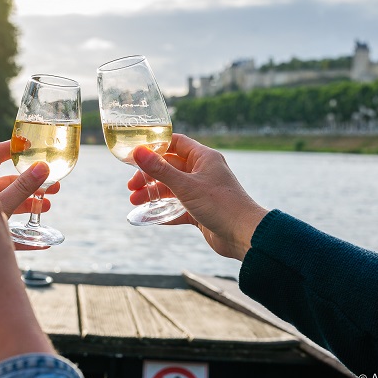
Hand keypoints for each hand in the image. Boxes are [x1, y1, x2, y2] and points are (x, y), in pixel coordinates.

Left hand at [0, 140, 59, 214]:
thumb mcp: (2, 205)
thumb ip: (21, 187)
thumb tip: (42, 166)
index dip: (11, 148)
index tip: (30, 145)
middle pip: (5, 178)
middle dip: (29, 179)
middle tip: (51, 180)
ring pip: (7, 196)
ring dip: (28, 197)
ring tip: (48, 202)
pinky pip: (5, 212)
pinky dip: (21, 213)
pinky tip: (39, 216)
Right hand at [128, 134, 267, 260]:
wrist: (245, 235)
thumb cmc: (221, 205)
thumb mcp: (186, 186)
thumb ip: (160, 170)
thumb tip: (138, 152)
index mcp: (204, 158)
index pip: (175, 143)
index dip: (155, 147)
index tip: (136, 155)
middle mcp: (203, 172)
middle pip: (170, 167)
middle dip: (149, 176)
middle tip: (132, 186)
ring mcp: (202, 191)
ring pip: (172, 188)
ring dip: (154, 193)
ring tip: (135, 202)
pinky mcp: (201, 210)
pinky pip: (178, 207)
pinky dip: (164, 210)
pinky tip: (148, 216)